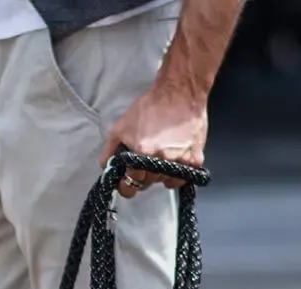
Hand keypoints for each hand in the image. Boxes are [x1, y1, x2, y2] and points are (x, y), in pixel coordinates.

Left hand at [100, 81, 206, 197]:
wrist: (180, 93)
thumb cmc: (152, 106)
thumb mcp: (121, 126)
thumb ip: (110, 150)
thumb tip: (105, 166)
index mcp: (142, 153)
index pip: (130, 184)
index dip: (126, 184)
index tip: (126, 183)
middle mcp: (161, 160)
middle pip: (148, 183)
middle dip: (143, 176)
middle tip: (144, 161)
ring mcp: (180, 161)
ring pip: (165, 182)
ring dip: (160, 174)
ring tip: (160, 155)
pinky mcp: (195, 160)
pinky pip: (182, 179)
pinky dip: (176, 174)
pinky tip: (173, 160)